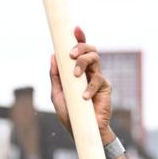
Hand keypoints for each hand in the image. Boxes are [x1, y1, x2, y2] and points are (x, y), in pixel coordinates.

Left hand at [49, 26, 113, 143]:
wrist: (82, 130)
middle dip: (81, 46)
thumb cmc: (70, 113)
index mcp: (77, 71)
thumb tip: (52, 56)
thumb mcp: (57, 94)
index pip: (80, 50)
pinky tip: (84, 97)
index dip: (79, 38)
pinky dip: (89, 88)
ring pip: (96, 58)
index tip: (75, 28)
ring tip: (76, 74)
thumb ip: (55, 76)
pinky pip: (98, 80)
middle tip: (71, 54)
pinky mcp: (105, 88)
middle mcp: (89, 71)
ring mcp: (98, 78)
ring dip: (84, 62)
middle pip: (90, 49)